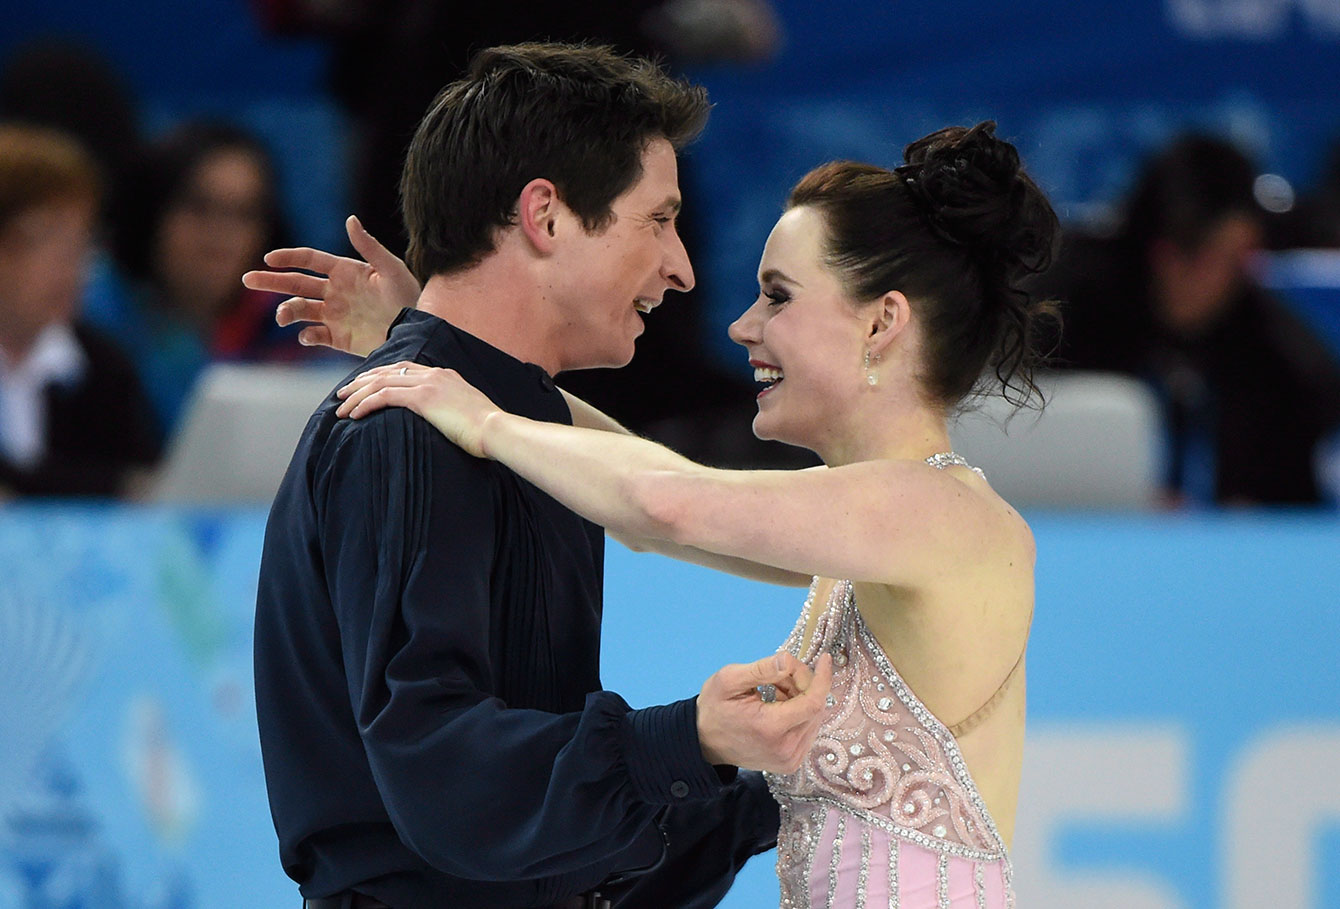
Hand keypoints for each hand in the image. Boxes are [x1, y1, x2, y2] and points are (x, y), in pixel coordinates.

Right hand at [242, 214, 420, 356]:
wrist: (417, 331)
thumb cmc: (409, 296)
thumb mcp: (391, 269)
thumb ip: (369, 247)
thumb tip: (350, 219)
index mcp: (344, 271)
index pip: (309, 260)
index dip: (288, 257)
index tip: (269, 259)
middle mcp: (334, 291)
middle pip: (295, 284)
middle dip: (271, 282)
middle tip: (248, 279)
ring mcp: (334, 315)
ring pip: (299, 310)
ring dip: (286, 312)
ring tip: (283, 317)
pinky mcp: (338, 337)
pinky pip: (314, 336)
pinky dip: (306, 336)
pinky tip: (306, 335)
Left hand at [336, 361, 500, 457]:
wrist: (496, 430)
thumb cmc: (486, 431)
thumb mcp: (468, 414)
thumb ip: (452, 410)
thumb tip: (444, 422)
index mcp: (445, 375)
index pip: (404, 368)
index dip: (379, 376)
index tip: (364, 386)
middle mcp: (434, 374)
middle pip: (387, 371)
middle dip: (360, 382)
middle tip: (342, 394)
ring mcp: (428, 383)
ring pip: (380, 382)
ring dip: (357, 395)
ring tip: (341, 408)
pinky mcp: (422, 397)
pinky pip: (384, 396)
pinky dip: (365, 404)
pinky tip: (354, 415)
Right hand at [697, 651, 832, 773]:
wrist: (704, 742)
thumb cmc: (714, 708)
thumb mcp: (729, 680)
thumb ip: (761, 669)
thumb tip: (789, 661)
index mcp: (770, 728)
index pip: (813, 702)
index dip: (822, 678)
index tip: (824, 659)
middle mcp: (785, 750)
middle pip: (814, 708)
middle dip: (803, 684)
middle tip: (780, 673)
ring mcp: (789, 760)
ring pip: (813, 719)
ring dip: (801, 698)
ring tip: (775, 689)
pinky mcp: (790, 763)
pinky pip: (807, 731)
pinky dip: (799, 713)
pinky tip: (778, 705)